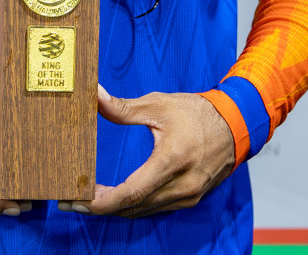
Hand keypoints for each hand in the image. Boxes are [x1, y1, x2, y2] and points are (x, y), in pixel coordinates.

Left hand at [71, 85, 235, 218]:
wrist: (236, 124)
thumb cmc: (196, 112)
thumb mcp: (158, 104)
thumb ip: (122, 107)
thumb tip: (93, 95)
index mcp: (172, 160)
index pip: (132, 192)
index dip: (102, 201)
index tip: (77, 200)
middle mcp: (182, 185)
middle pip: (133, 207)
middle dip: (100, 207)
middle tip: (71, 201)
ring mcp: (188, 196)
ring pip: (143, 212)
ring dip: (115, 209)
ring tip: (87, 200)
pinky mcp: (191, 199)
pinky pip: (156, 209)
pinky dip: (133, 206)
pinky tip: (116, 198)